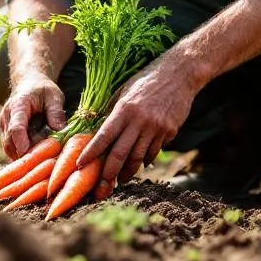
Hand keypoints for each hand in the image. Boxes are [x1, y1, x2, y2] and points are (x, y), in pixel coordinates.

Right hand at [0, 73, 65, 158]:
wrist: (29, 85)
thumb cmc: (42, 90)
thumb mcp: (54, 96)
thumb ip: (55, 112)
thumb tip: (59, 129)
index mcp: (18, 106)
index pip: (16, 127)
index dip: (21, 142)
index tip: (28, 153)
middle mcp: (6, 117)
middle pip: (10, 142)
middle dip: (25, 152)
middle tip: (43, 156)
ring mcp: (3, 126)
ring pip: (9, 148)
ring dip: (23, 155)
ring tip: (41, 154)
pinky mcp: (5, 133)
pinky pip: (10, 148)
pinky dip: (20, 154)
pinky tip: (34, 154)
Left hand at [76, 52, 196, 186]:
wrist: (179, 74)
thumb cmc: (146, 80)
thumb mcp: (124, 91)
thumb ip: (112, 112)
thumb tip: (98, 130)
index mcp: (124, 109)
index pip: (104, 136)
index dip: (91, 153)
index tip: (80, 165)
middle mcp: (139, 121)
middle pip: (120, 154)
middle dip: (109, 173)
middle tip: (102, 186)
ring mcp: (156, 128)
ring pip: (139, 158)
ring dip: (128, 172)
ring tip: (120, 179)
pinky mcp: (169, 132)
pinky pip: (154, 151)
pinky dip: (145, 160)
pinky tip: (140, 164)